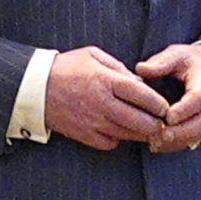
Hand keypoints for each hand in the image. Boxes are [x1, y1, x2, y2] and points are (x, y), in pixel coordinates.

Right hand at [44, 46, 169, 150]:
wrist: (35, 87)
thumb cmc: (66, 68)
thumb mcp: (94, 56)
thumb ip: (119, 68)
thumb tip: (139, 83)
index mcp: (106, 81)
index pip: (143, 96)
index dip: (159, 104)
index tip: (165, 107)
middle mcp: (102, 104)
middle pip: (140, 121)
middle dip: (155, 124)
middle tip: (161, 123)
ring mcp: (93, 122)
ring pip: (128, 135)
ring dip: (140, 134)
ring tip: (146, 129)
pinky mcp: (84, 135)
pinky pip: (110, 143)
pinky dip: (118, 139)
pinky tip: (120, 131)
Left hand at [135, 43, 200, 152]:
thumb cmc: (191, 62)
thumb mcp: (177, 55)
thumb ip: (161, 62)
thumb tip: (141, 69)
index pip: (198, 98)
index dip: (184, 109)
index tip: (168, 116)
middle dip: (182, 131)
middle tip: (161, 135)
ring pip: (198, 134)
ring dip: (177, 141)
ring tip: (155, 143)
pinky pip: (193, 138)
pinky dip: (176, 144)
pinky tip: (157, 145)